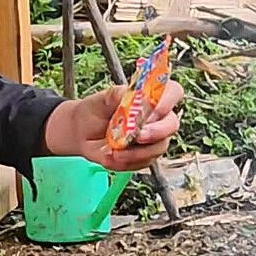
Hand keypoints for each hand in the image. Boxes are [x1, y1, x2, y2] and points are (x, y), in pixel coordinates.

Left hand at [43, 79, 183, 170]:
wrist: (82, 131)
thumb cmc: (95, 111)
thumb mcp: (102, 98)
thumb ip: (118, 95)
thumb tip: (130, 94)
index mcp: (152, 97)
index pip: (173, 92)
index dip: (168, 101)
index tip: (154, 109)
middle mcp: (157, 118)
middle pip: (172, 125)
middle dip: (156, 132)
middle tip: (137, 136)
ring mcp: (152, 139)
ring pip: (158, 148)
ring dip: (137, 152)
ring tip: (115, 151)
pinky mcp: (143, 157)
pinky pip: (143, 163)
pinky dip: (126, 163)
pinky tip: (111, 157)